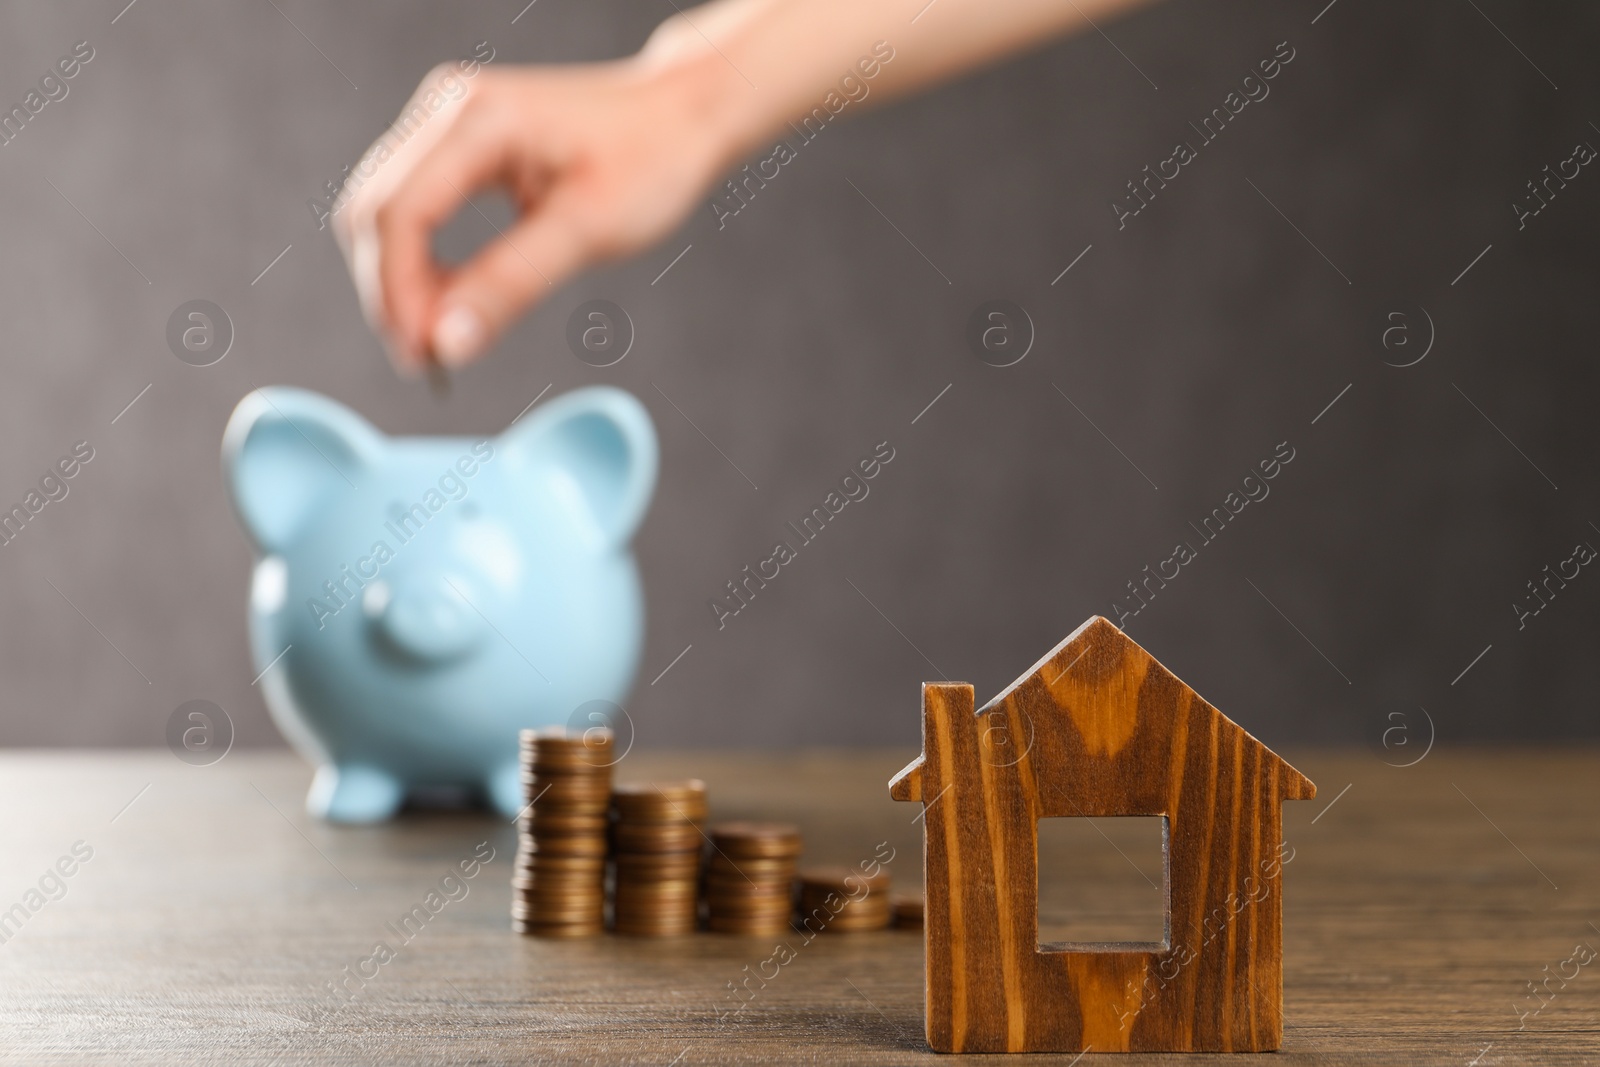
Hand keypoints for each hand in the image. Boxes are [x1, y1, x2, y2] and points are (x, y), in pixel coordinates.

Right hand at [334, 49, 740, 373]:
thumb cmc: (650, 161)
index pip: (400, 213)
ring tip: (440, 342)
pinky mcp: (455, 143)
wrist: (680, 117)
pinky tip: (449, 306)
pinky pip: (411, 206)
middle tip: (427, 362)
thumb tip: (447, 345)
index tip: (423, 358)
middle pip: (376, 212)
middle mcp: (448, 108)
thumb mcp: (588, 230)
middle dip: (391, 294)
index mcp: (479, 119)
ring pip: (385, 212)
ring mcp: (446, 122)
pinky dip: (419, 262)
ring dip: (399, 282)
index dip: (398, 294)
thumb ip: (512, 284)